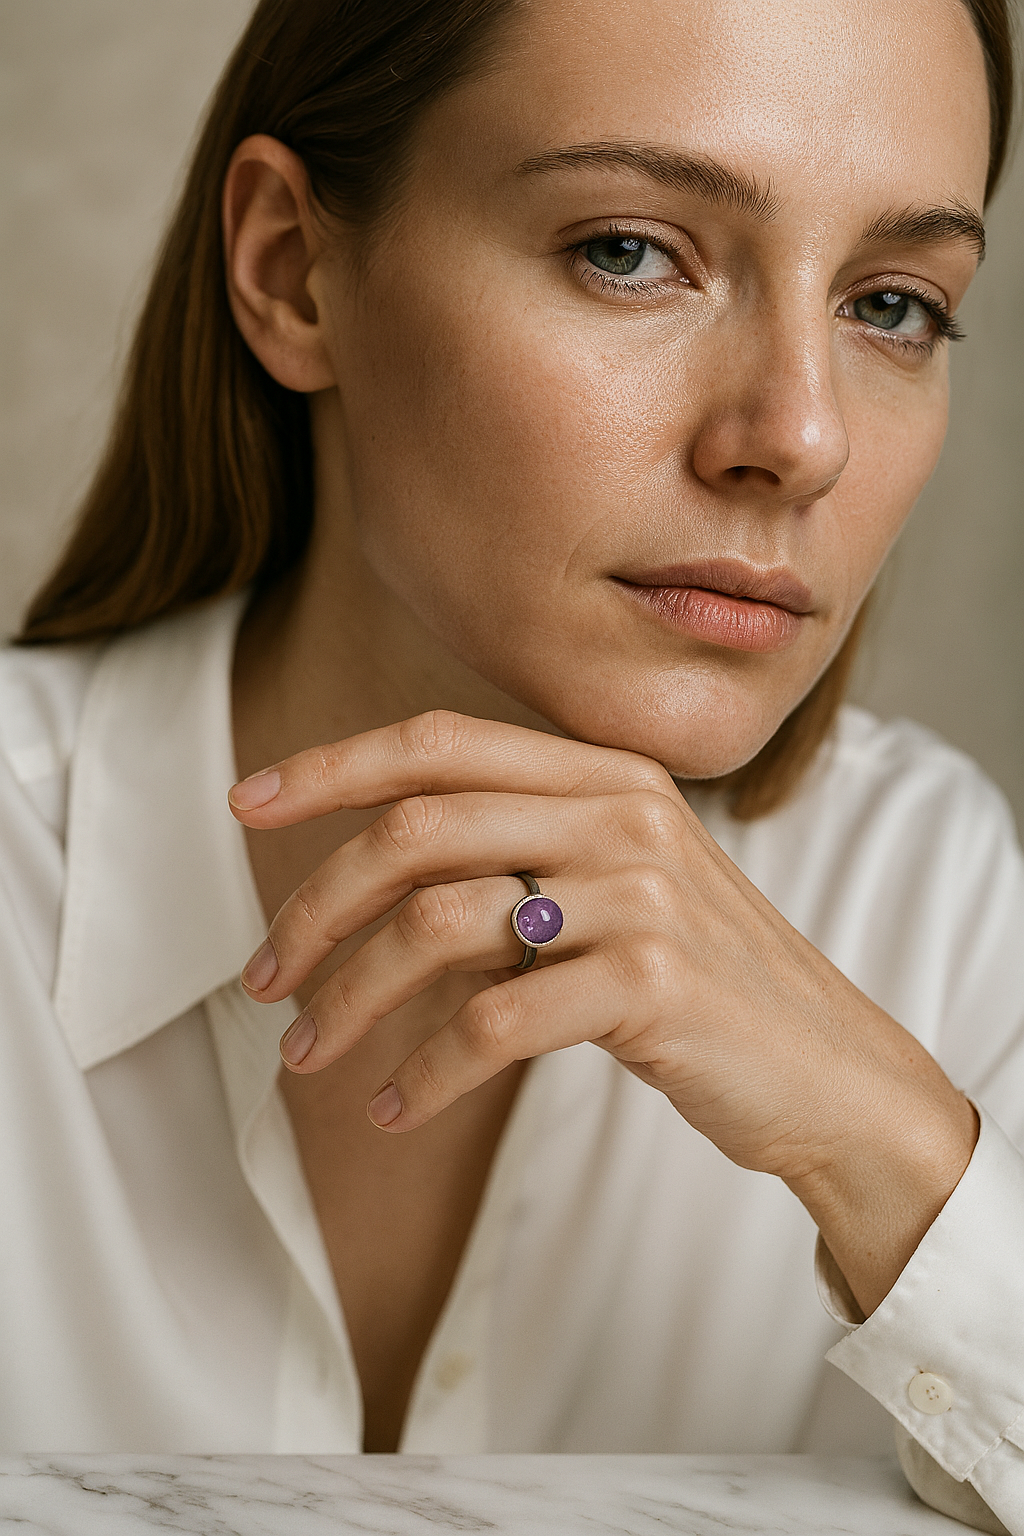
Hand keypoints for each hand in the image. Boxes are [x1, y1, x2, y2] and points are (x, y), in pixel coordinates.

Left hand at [230, 710, 976, 1311]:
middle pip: (416, 829)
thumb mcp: (618, 889)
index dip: (331, 767)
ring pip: (438, 923)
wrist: (831, 1070)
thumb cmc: (701, 982)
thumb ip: (520, 860)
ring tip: (309, 1058)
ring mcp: (641, 894)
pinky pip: (493, 1023)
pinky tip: (395, 1107)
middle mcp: (621, 814)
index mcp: (606, 775)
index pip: (440, 743)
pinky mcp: (651, 983)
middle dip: (315, 906)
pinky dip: (423, 1073)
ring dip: (350, 999)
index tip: (245, 804)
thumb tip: (368, 885)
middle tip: (264, 981)